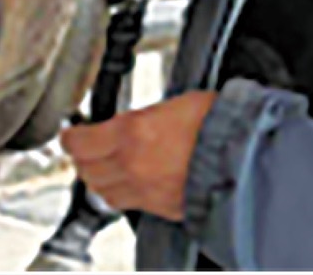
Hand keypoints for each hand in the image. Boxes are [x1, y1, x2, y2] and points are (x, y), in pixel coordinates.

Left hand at [61, 92, 217, 220]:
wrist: (242, 155)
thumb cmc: (218, 122)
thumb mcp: (175, 103)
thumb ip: (144, 118)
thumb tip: (131, 123)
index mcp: (133, 133)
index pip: (81, 142)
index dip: (70, 137)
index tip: (70, 132)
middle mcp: (132, 166)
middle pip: (87, 171)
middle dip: (82, 159)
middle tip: (83, 148)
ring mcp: (144, 191)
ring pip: (103, 192)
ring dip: (97, 179)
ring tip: (99, 168)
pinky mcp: (159, 209)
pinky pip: (127, 205)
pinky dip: (120, 194)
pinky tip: (126, 184)